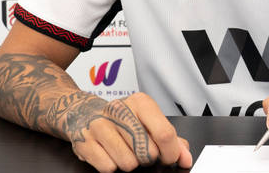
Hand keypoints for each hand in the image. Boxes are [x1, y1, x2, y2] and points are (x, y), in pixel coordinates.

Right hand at [64, 91, 191, 172]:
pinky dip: (111, 166)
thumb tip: (185, 158)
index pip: (164, 133)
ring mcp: (100, 125)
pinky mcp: (85, 141)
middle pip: (147, 152)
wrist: (83, 113)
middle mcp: (119, 110)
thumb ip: (171, 139)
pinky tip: (108, 153)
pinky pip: (108, 168)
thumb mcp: (148, 122)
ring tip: (123, 150)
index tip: (167, 157)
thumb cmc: (122, 120)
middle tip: (140, 150)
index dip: (170, 153)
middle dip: (147, 158)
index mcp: (140, 102)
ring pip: (128, 163)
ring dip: (129, 163)